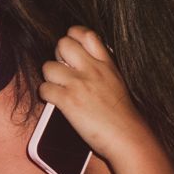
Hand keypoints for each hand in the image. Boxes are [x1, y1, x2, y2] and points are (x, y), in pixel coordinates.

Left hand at [36, 26, 151, 165]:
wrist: (128, 138)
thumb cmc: (122, 115)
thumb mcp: (116, 81)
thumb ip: (101, 66)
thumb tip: (82, 56)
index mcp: (106, 64)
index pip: (86, 34)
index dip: (74, 35)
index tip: (71, 45)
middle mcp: (92, 70)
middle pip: (62, 44)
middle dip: (57, 55)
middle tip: (62, 69)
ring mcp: (79, 84)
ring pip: (48, 66)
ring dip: (50, 78)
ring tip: (59, 88)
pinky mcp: (68, 101)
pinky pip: (44, 88)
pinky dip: (47, 95)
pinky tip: (56, 101)